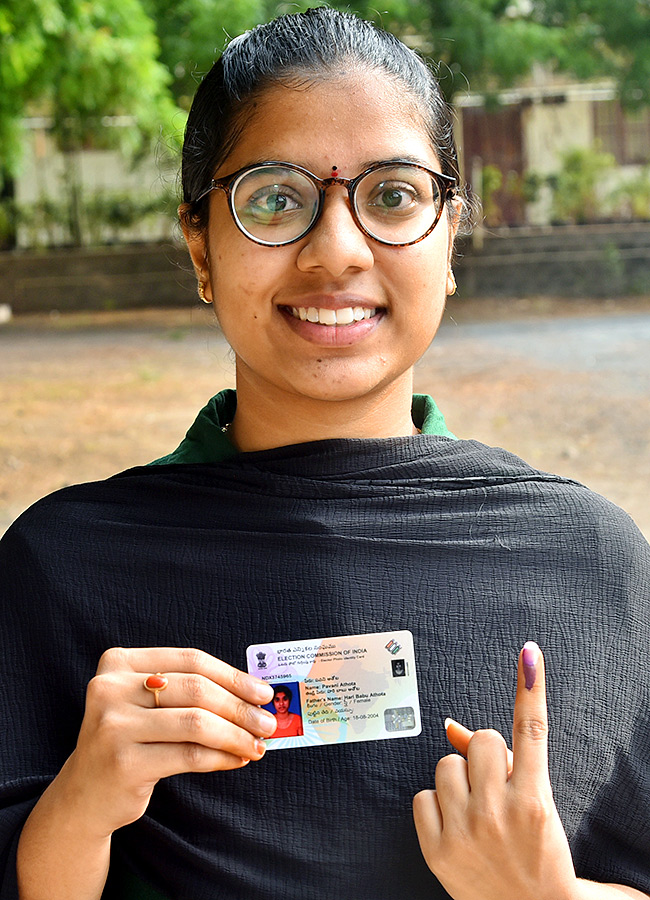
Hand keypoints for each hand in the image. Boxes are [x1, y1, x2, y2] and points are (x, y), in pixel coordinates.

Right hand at [60, 647, 276, 835]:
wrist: (84, 796)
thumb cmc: (130, 741)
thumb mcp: (148, 705)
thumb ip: (188, 690)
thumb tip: (253, 694)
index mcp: (118, 663)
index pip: (190, 660)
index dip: (232, 675)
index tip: (263, 692)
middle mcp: (109, 689)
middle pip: (195, 689)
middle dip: (239, 707)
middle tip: (267, 722)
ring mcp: (112, 726)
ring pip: (195, 723)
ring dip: (235, 734)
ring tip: (257, 744)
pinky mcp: (123, 763)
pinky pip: (188, 755)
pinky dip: (220, 756)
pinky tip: (237, 759)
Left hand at [413, 642, 577, 899]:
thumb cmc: (535, 852)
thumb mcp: (535, 806)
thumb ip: (504, 763)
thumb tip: (451, 726)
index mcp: (534, 799)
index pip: (532, 731)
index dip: (531, 688)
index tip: (529, 652)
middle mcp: (501, 811)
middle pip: (481, 740)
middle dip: (485, 755)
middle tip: (494, 786)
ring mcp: (467, 831)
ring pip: (445, 764)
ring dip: (458, 780)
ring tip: (474, 811)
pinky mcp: (438, 851)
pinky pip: (421, 797)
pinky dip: (434, 807)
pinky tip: (452, 827)